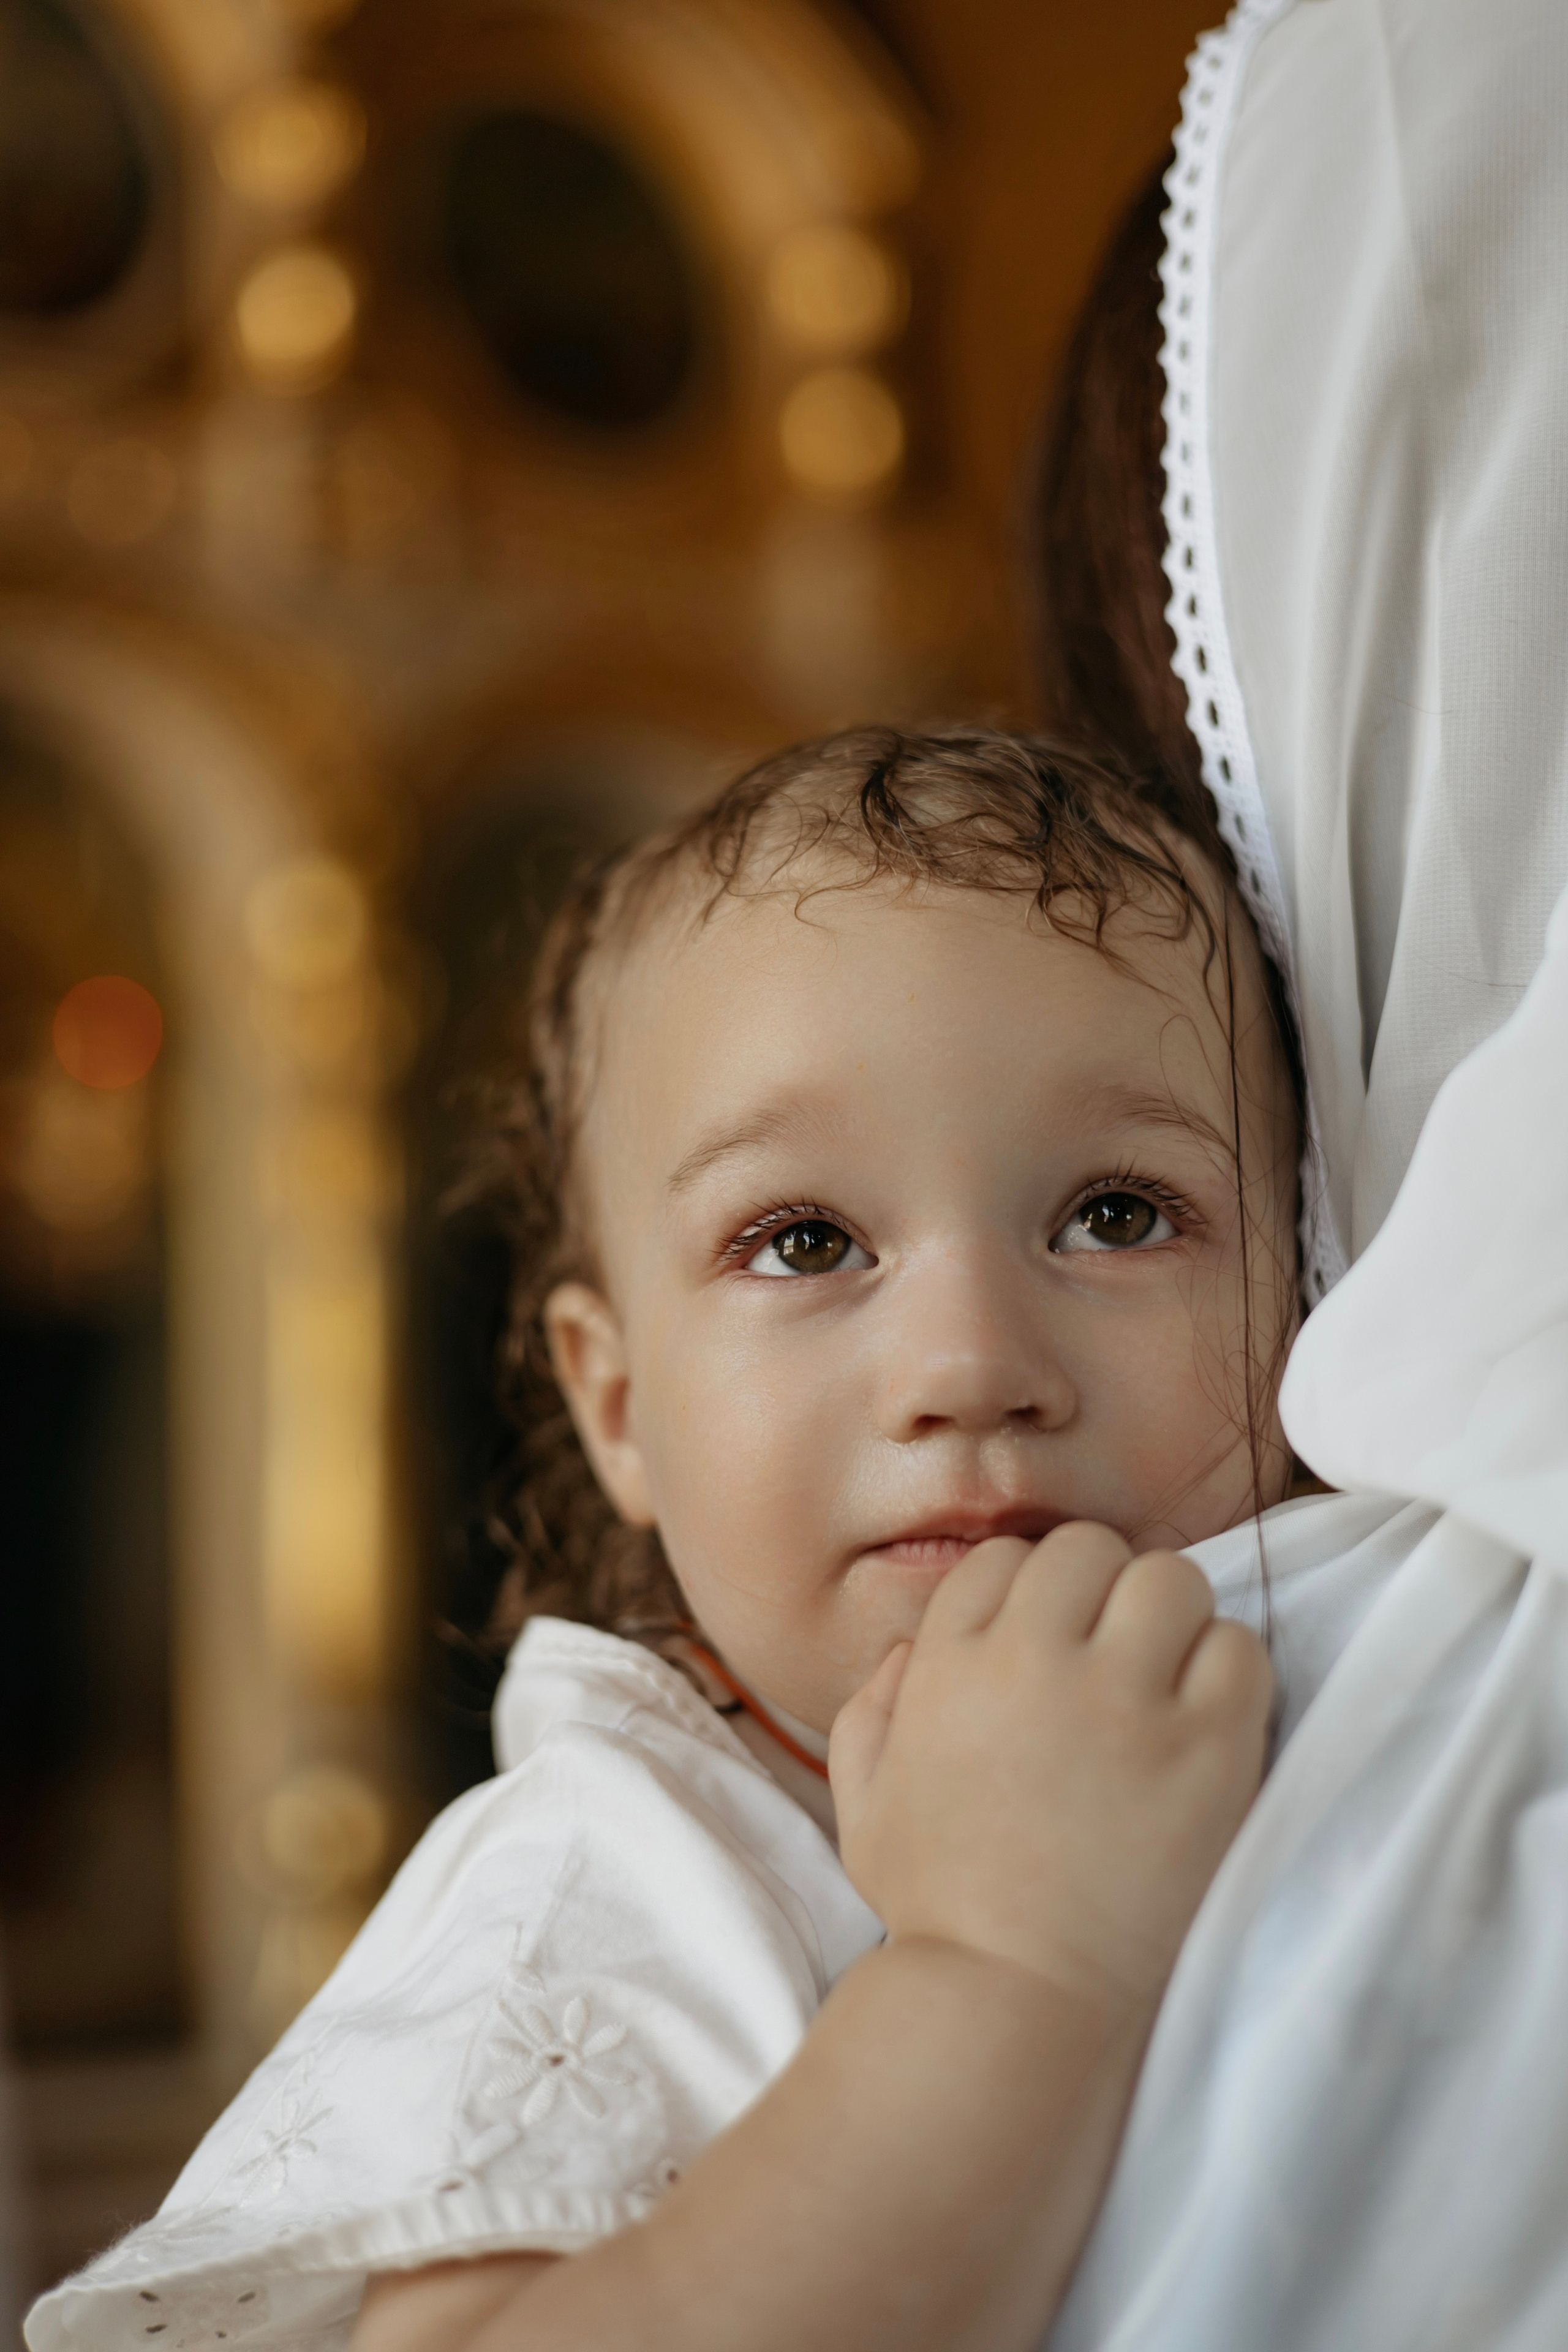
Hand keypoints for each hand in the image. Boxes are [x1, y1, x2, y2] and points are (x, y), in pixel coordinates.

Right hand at [829, 1522, 1271, 2017]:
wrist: (1014, 2001)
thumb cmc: (937, 1908)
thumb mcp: (862, 1802)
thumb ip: (873, 1707)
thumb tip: (914, 1650)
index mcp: (949, 1661)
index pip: (1007, 1558)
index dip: (1033, 1598)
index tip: (1052, 1650)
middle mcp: (1033, 1659)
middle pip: (1092, 1549)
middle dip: (1104, 1594)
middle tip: (1117, 1659)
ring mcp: (1125, 1699)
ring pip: (1173, 1579)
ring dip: (1173, 1624)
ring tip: (1170, 1687)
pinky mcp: (1207, 1748)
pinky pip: (1240, 1651)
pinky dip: (1230, 1677)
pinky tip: (1209, 1728)